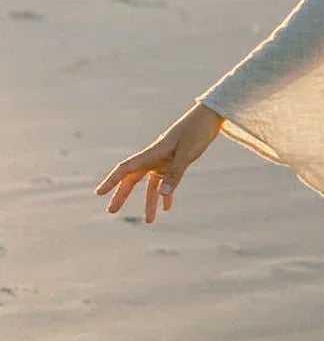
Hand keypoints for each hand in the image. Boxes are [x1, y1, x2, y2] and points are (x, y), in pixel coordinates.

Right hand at [94, 102, 224, 222]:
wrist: (208, 118)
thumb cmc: (196, 132)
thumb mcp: (187, 153)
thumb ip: (175, 174)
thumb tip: (162, 195)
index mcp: (152, 153)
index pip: (126, 169)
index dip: (111, 181)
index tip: (99, 193)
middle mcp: (154, 158)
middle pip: (132, 179)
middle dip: (122, 195)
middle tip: (111, 211)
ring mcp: (163, 161)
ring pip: (150, 185)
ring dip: (148, 202)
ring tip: (149, 221)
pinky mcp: (174, 162)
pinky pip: (166, 181)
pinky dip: (166, 194)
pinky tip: (167, 208)